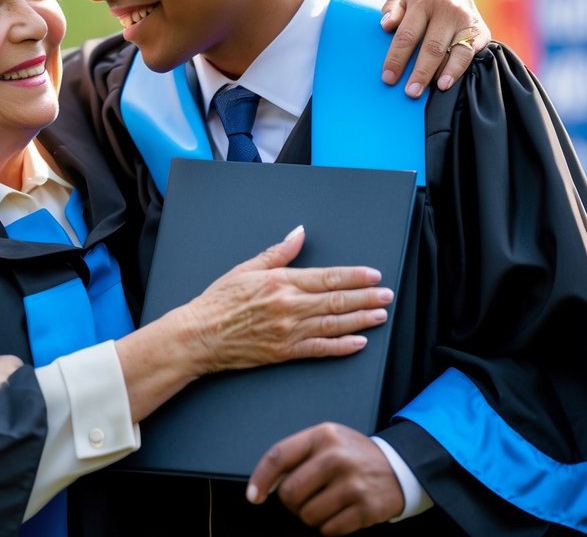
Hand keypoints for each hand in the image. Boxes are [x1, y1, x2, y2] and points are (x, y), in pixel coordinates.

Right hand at [181, 227, 393, 373]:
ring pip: (333, 324)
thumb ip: (278, 252)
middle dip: (366, 297)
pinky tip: (358, 343)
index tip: (372, 275)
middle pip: (336, 301)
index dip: (354, 276)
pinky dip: (342, 346)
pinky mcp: (285, 352)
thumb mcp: (246, 268)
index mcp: (281, 282)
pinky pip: (320, 349)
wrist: (200, 335)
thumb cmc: (218, 301)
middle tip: (387, 295)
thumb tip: (299, 234)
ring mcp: (289, 331)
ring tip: (380, 316)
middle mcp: (289, 306)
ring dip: (361, 320)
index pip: (327, 278)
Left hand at [247, 423, 403, 535]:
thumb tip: (265, 483)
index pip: (278, 456)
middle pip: (290, 493)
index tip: (253, 496)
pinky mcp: (366, 509)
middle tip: (305, 498)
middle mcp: (337, 457)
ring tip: (328, 502)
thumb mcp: (328, 440)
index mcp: (323, 435)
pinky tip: (342, 511)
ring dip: (312, 515)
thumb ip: (297, 455)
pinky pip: (329, 529)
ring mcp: (352, 484)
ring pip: (308, 514)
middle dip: (292, 502)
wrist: (399, 468)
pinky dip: (330, 526)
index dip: (260, 479)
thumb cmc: (354, 455)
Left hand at [380, 0, 488, 97]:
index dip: (396, 58)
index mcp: (423, 0)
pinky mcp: (481, 30)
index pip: (407, 35)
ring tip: (435, 90)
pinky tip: (447, 82)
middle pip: (432, 47)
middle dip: (420, 72)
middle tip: (411, 92)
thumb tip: (386, 25)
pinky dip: (459, 69)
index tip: (388, 78)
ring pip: (455, 51)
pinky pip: (469, 54)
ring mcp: (466, 19)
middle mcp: (447, 9)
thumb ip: (391, 7)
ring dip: (444, 73)